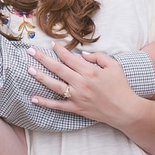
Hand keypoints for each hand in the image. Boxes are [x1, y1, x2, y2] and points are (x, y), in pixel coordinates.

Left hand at [27, 42, 154, 154]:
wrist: (125, 110)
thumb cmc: (121, 86)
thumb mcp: (114, 66)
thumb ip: (98, 57)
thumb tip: (81, 54)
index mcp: (90, 71)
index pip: (70, 58)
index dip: (59, 50)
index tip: (51, 44)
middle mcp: (81, 83)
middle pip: (58, 68)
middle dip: (43, 58)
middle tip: (30, 51)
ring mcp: (77, 97)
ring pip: (54, 85)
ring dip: (41, 77)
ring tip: (29, 69)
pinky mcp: (76, 108)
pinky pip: (58, 106)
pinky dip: (45, 103)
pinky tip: (33, 98)